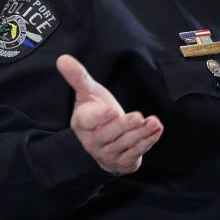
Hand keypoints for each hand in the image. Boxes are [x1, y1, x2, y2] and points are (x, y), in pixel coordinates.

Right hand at [56, 54, 162, 174]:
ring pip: (125, 144)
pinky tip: (156, 130)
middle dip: (124, 126)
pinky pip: (135, 153)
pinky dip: (148, 142)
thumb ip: (78, 76)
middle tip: (138, 116)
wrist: (102, 142)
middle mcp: (93, 141)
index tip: (112, 111)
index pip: (89, 121)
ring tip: (154, 122)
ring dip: (141, 134)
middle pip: (109, 134)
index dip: (100, 117)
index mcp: (82, 123)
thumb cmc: (95, 111)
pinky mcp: (122, 161)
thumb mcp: (88, 92)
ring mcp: (108, 153)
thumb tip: (62, 58)